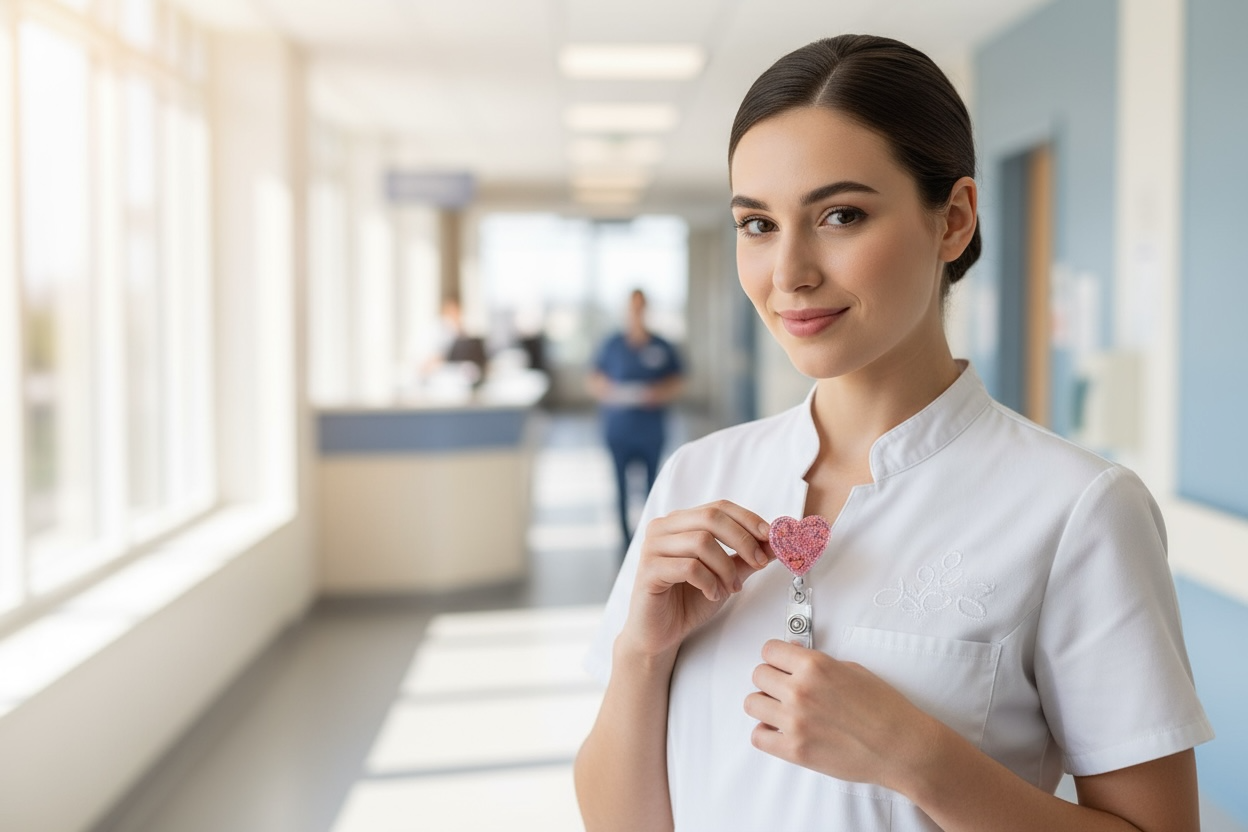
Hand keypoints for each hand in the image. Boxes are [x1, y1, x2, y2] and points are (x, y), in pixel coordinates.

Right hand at [621, 501, 772, 658]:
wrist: (660, 633)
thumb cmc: (687, 601)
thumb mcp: (725, 575)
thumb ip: (746, 557)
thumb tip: (776, 542)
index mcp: (680, 522)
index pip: (720, 507)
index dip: (749, 519)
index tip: (771, 537)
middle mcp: (663, 528)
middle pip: (711, 517)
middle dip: (743, 540)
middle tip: (760, 562)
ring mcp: (652, 547)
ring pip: (701, 542)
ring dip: (725, 568)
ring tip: (730, 588)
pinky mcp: (649, 570)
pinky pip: (688, 567)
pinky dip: (709, 582)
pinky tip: (712, 594)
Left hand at [745, 640, 940, 791]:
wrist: (901, 747)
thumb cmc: (884, 709)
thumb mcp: (852, 670)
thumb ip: (817, 663)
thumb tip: (793, 655)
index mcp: (815, 666)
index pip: (769, 650)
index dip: (776, 657)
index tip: (781, 663)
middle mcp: (800, 691)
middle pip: (758, 675)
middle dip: (771, 678)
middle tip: (784, 687)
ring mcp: (794, 721)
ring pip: (752, 703)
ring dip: (765, 704)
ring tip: (782, 709)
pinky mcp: (795, 750)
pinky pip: (758, 736)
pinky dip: (766, 733)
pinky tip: (781, 730)